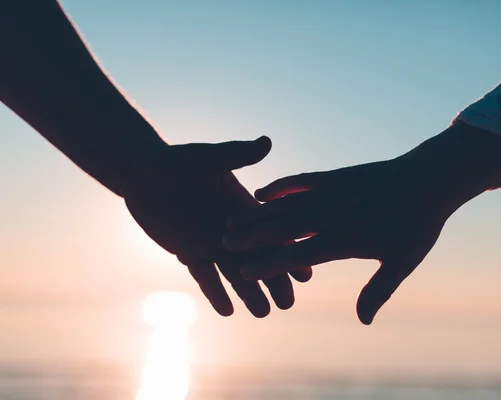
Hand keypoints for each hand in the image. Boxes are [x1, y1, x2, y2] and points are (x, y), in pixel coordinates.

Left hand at [121, 136, 311, 317]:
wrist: (142, 176)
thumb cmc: (175, 161)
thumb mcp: (206, 158)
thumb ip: (235, 154)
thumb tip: (266, 142)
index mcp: (244, 208)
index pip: (272, 232)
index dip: (288, 252)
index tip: (306, 272)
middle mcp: (233, 230)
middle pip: (259, 259)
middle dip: (275, 280)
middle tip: (289, 303)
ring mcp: (212, 244)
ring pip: (235, 273)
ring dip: (249, 292)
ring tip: (264, 313)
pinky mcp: (189, 253)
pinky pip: (204, 277)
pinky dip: (215, 292)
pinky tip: (227, 311)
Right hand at [223, 124, 500, 323]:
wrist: (428, 179)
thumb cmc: (417, 224)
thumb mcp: (402, 261)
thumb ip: (378, 290)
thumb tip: (363, 321)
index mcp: (345, 238)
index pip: (298, 254)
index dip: (269, 263)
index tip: (243, 271)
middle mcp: (331, 214)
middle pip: (283, 228)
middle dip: (251, 236)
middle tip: (222, 243)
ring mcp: (330, 192)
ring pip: (285, 205)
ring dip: (256, 214)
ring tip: (230, 221)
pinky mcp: (333, 176)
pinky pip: (299, 182)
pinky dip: (278, 188)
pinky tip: (260, 193)